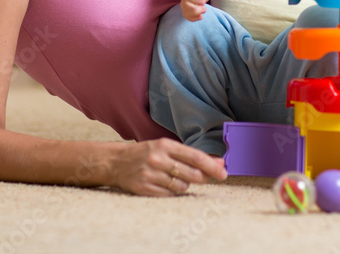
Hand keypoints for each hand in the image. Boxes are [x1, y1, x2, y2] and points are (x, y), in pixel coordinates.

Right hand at [109, 138, 227, 195]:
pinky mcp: (144, 188)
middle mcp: (157, 159)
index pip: (195, 157)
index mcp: (165, 145)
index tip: (223, 172)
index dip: (212, 166)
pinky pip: (169, 195)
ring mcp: (150, 175)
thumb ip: (189, 155)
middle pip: (192, 174)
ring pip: (182, 186)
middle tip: (207, 178)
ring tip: (176, 178)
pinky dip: (173, 192)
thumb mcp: (166, 147)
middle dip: (203, 178)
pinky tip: (168, 185)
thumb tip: (218, 163)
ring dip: (185, 185)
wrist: (116, 162)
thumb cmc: (146, 153)